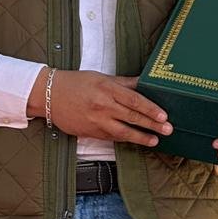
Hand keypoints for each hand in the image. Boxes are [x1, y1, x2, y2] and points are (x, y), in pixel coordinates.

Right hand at [29, 69, 170, 145]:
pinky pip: (111, 137)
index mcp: (107, 88)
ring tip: (154, 140)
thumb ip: (124, 82)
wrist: (49, 96)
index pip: (134, 100)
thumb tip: (144, 82)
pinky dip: (125, 139)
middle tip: (168, 129)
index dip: (151, 109)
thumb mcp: (101, 77)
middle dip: (152, 125)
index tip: (164, 115)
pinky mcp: (90, 132)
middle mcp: (103, 105)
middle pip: (132, 116)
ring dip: (141, 137)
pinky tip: (135, 140)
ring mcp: (96, 121)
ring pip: (123, 131)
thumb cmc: (76, 83)